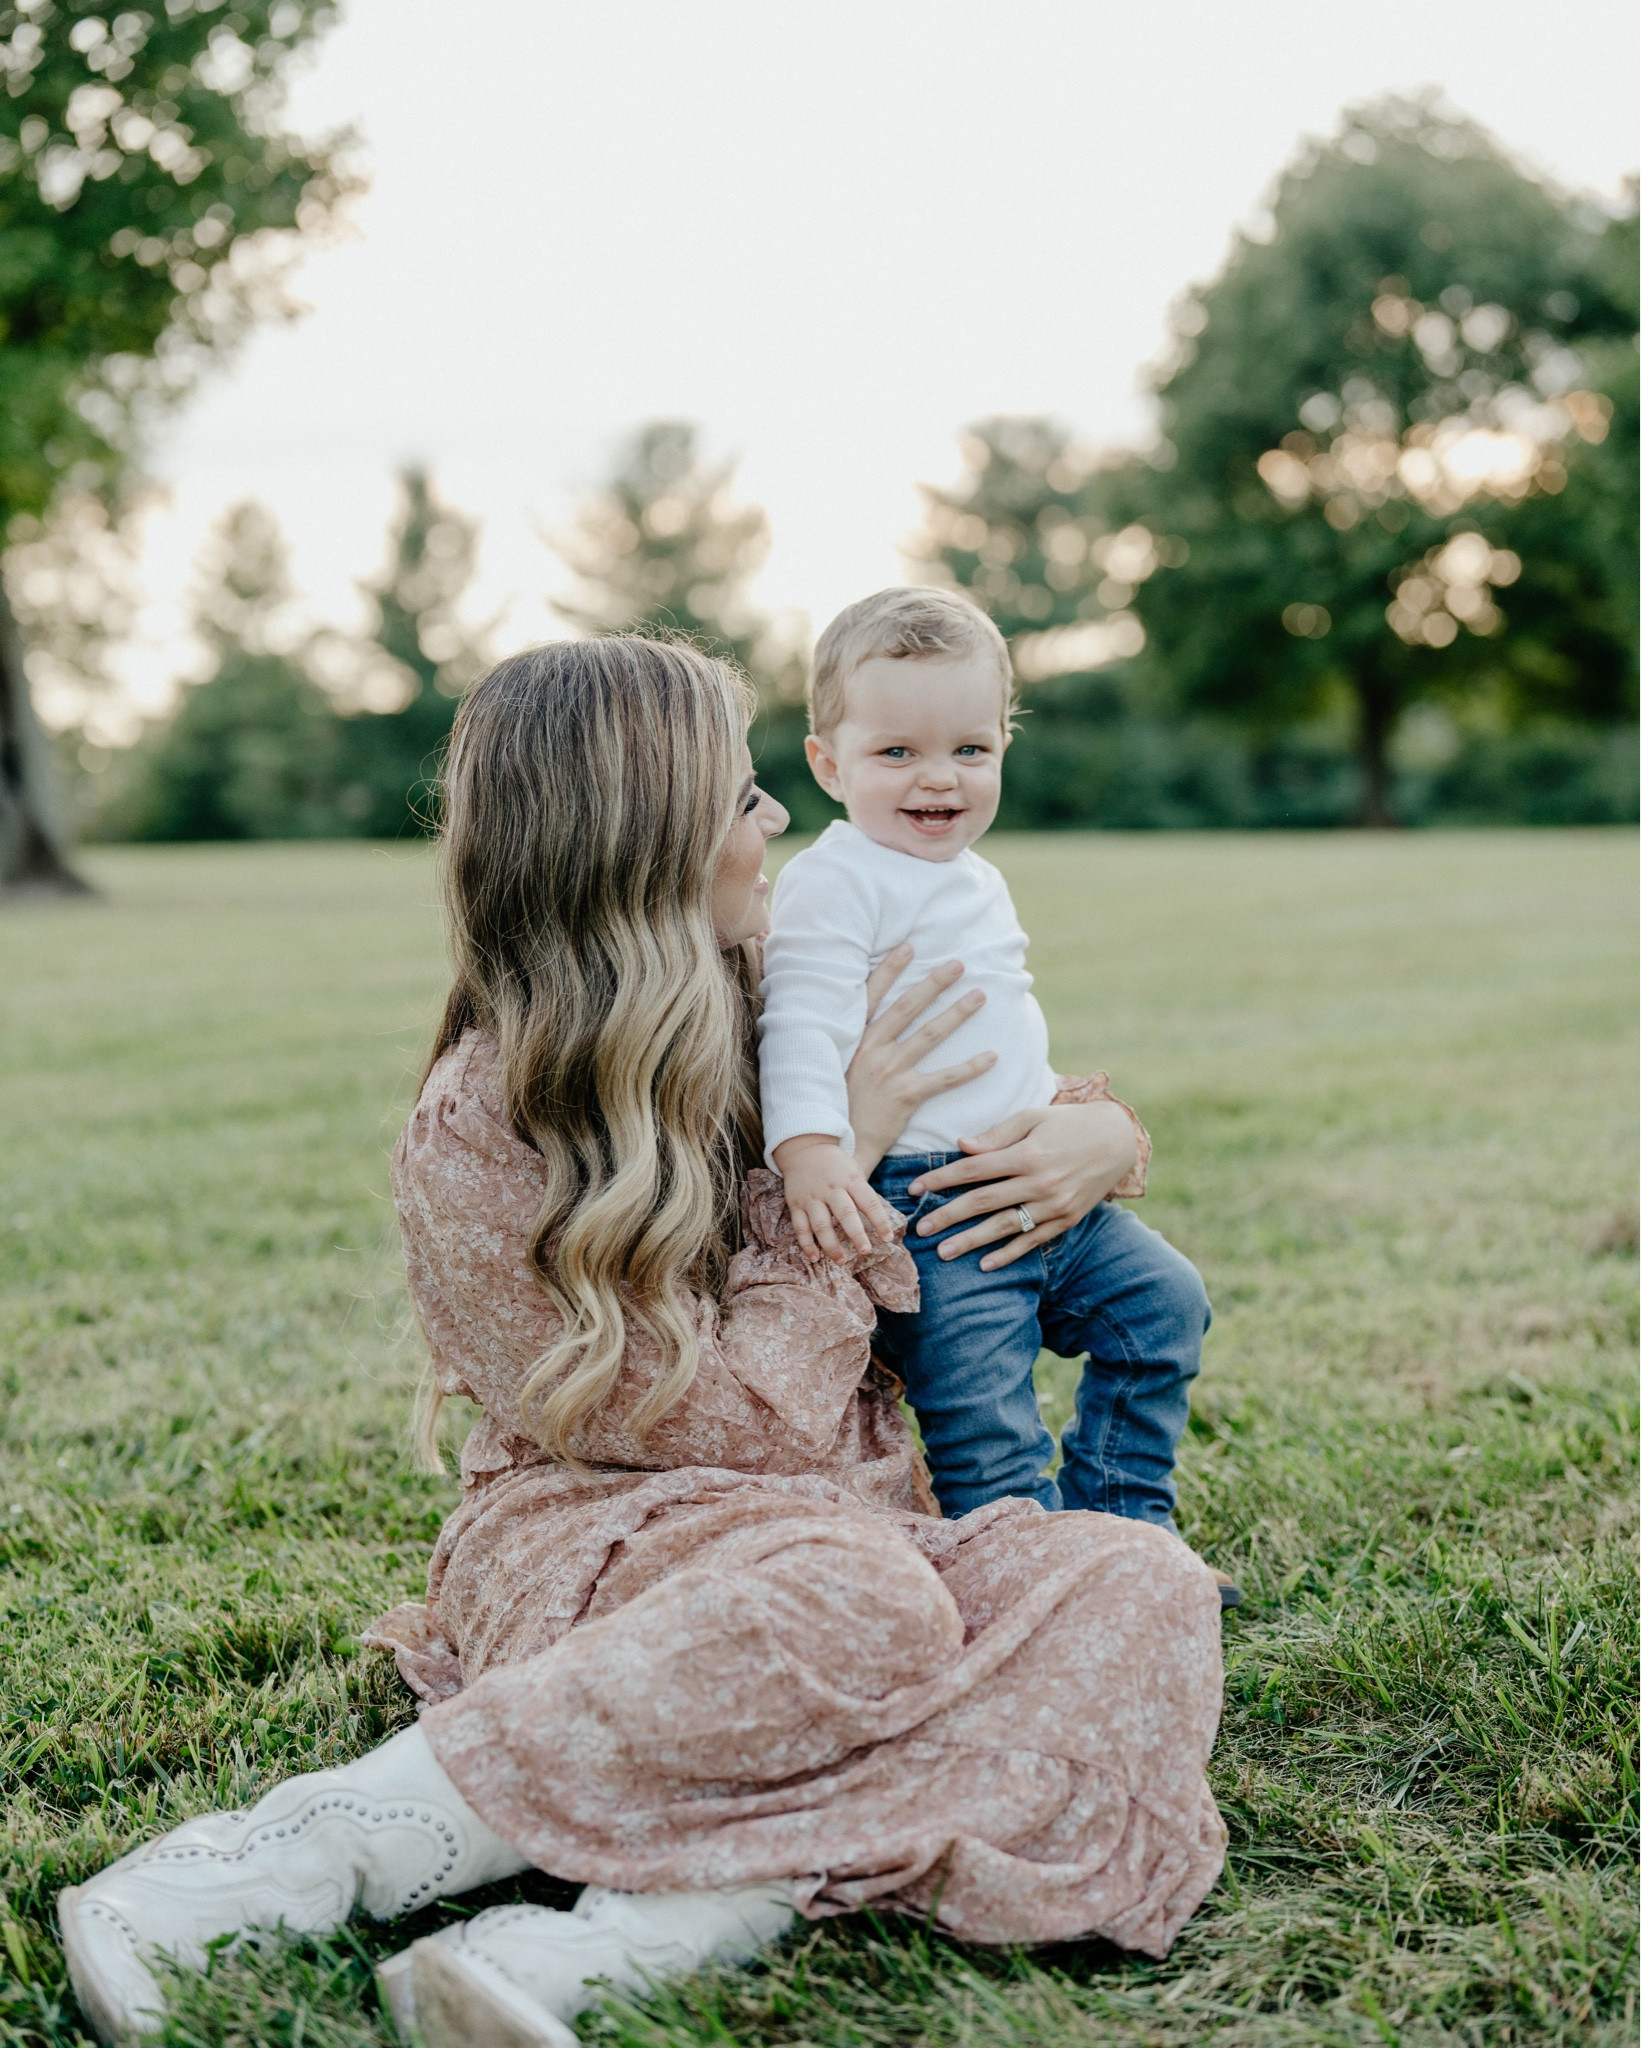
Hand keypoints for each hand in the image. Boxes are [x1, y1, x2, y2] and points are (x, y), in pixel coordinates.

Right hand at [773, 1134, 899, 1264]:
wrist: (804, 1148)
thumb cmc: (836, 1166)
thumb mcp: (854, 1171)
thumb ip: (863, 1194)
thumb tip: (879, 1222)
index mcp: (850, 1179)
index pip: (868, 1201)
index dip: (879, 1220)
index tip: (887, 1238)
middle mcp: (831, 1189)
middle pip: (844, 1213)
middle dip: (856, 1234)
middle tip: (865, 1251)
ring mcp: (812, 1197)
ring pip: (821, 1224)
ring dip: (831, 1245)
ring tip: (842, 1261)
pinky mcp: (796, 1204)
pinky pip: (800, 1226)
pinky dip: (806, 1243)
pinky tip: (814, 1257)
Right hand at [845, 945, 997, 1175]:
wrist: (834, 1144)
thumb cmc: (838, 1104)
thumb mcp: (837, 1065)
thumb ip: (853, 1042)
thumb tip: (867, 1019)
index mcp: (854, 1039)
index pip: (873, 995)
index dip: (891, 969)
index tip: (910, 947)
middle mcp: (871, 1049)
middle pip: (908, 1007)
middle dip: (934, 982)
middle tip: (958, 964)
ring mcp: (889, 1071)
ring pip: (930, 1035)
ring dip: (957, 1013)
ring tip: (979, 996)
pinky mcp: (906, 1095)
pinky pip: (945, 1078)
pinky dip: (970, 1067)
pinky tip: (992, 1056)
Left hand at [908, 1099, 1138, 1270]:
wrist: (1117, 1140)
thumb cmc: (1068, 1124)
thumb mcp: (1033, 1117)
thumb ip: (997, 1135)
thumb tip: (961, 1146)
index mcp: (1027, 1153)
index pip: (973, 1169)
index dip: (941, 1179)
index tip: (913, 1189)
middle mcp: (1040, 1182)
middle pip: (983, 1202)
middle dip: (948, 1216)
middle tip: (919, 1229)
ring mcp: (1054, 1205)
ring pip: (1005, 1226)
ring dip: (972, 1241)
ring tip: (943, 1252)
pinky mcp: (1067, 1220)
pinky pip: (1033, 1241)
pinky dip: (1009, 1253)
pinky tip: (985, 1264)